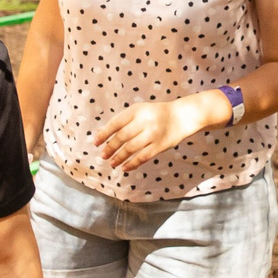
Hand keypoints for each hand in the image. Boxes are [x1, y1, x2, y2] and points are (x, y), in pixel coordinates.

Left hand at [92, 94, 224, 171]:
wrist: (182, 116)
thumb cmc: (156, 114)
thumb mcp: (140, 111)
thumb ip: (123, 121)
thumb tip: (102, 132)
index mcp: (136, 110)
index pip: (116, 123)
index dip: (104, 134)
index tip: (96, 142)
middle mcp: (144, 121)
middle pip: (122, 137)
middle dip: (110, 147)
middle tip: (103, 155)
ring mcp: (152, 134)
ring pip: (131, 148)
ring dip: (119, 157)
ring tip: (112, 163)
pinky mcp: (160, 145)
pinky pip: (143, 157)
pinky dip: (132, 163)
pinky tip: (125, 167)